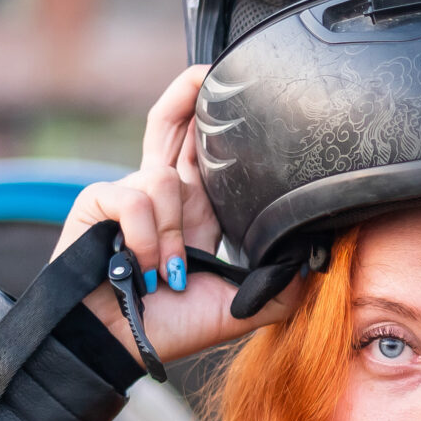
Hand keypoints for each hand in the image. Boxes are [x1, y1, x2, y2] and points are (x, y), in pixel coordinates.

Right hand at [59, 66, 296, 367]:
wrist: (115, 347)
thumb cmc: (169, 327)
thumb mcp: (240, 307)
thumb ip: (280, 285)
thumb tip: (321, 263)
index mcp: (198, 211)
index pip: (210, 151)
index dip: (220, 121)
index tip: (248, 93)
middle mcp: (164, 194)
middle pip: (173, 124)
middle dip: (187, 93)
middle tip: (206, 72)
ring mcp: (129, 195)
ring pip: (164, 176)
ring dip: (170, 230)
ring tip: (165, 273)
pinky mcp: (99, 202)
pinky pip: (135, 197)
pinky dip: (145, 235)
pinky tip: (142, 268)